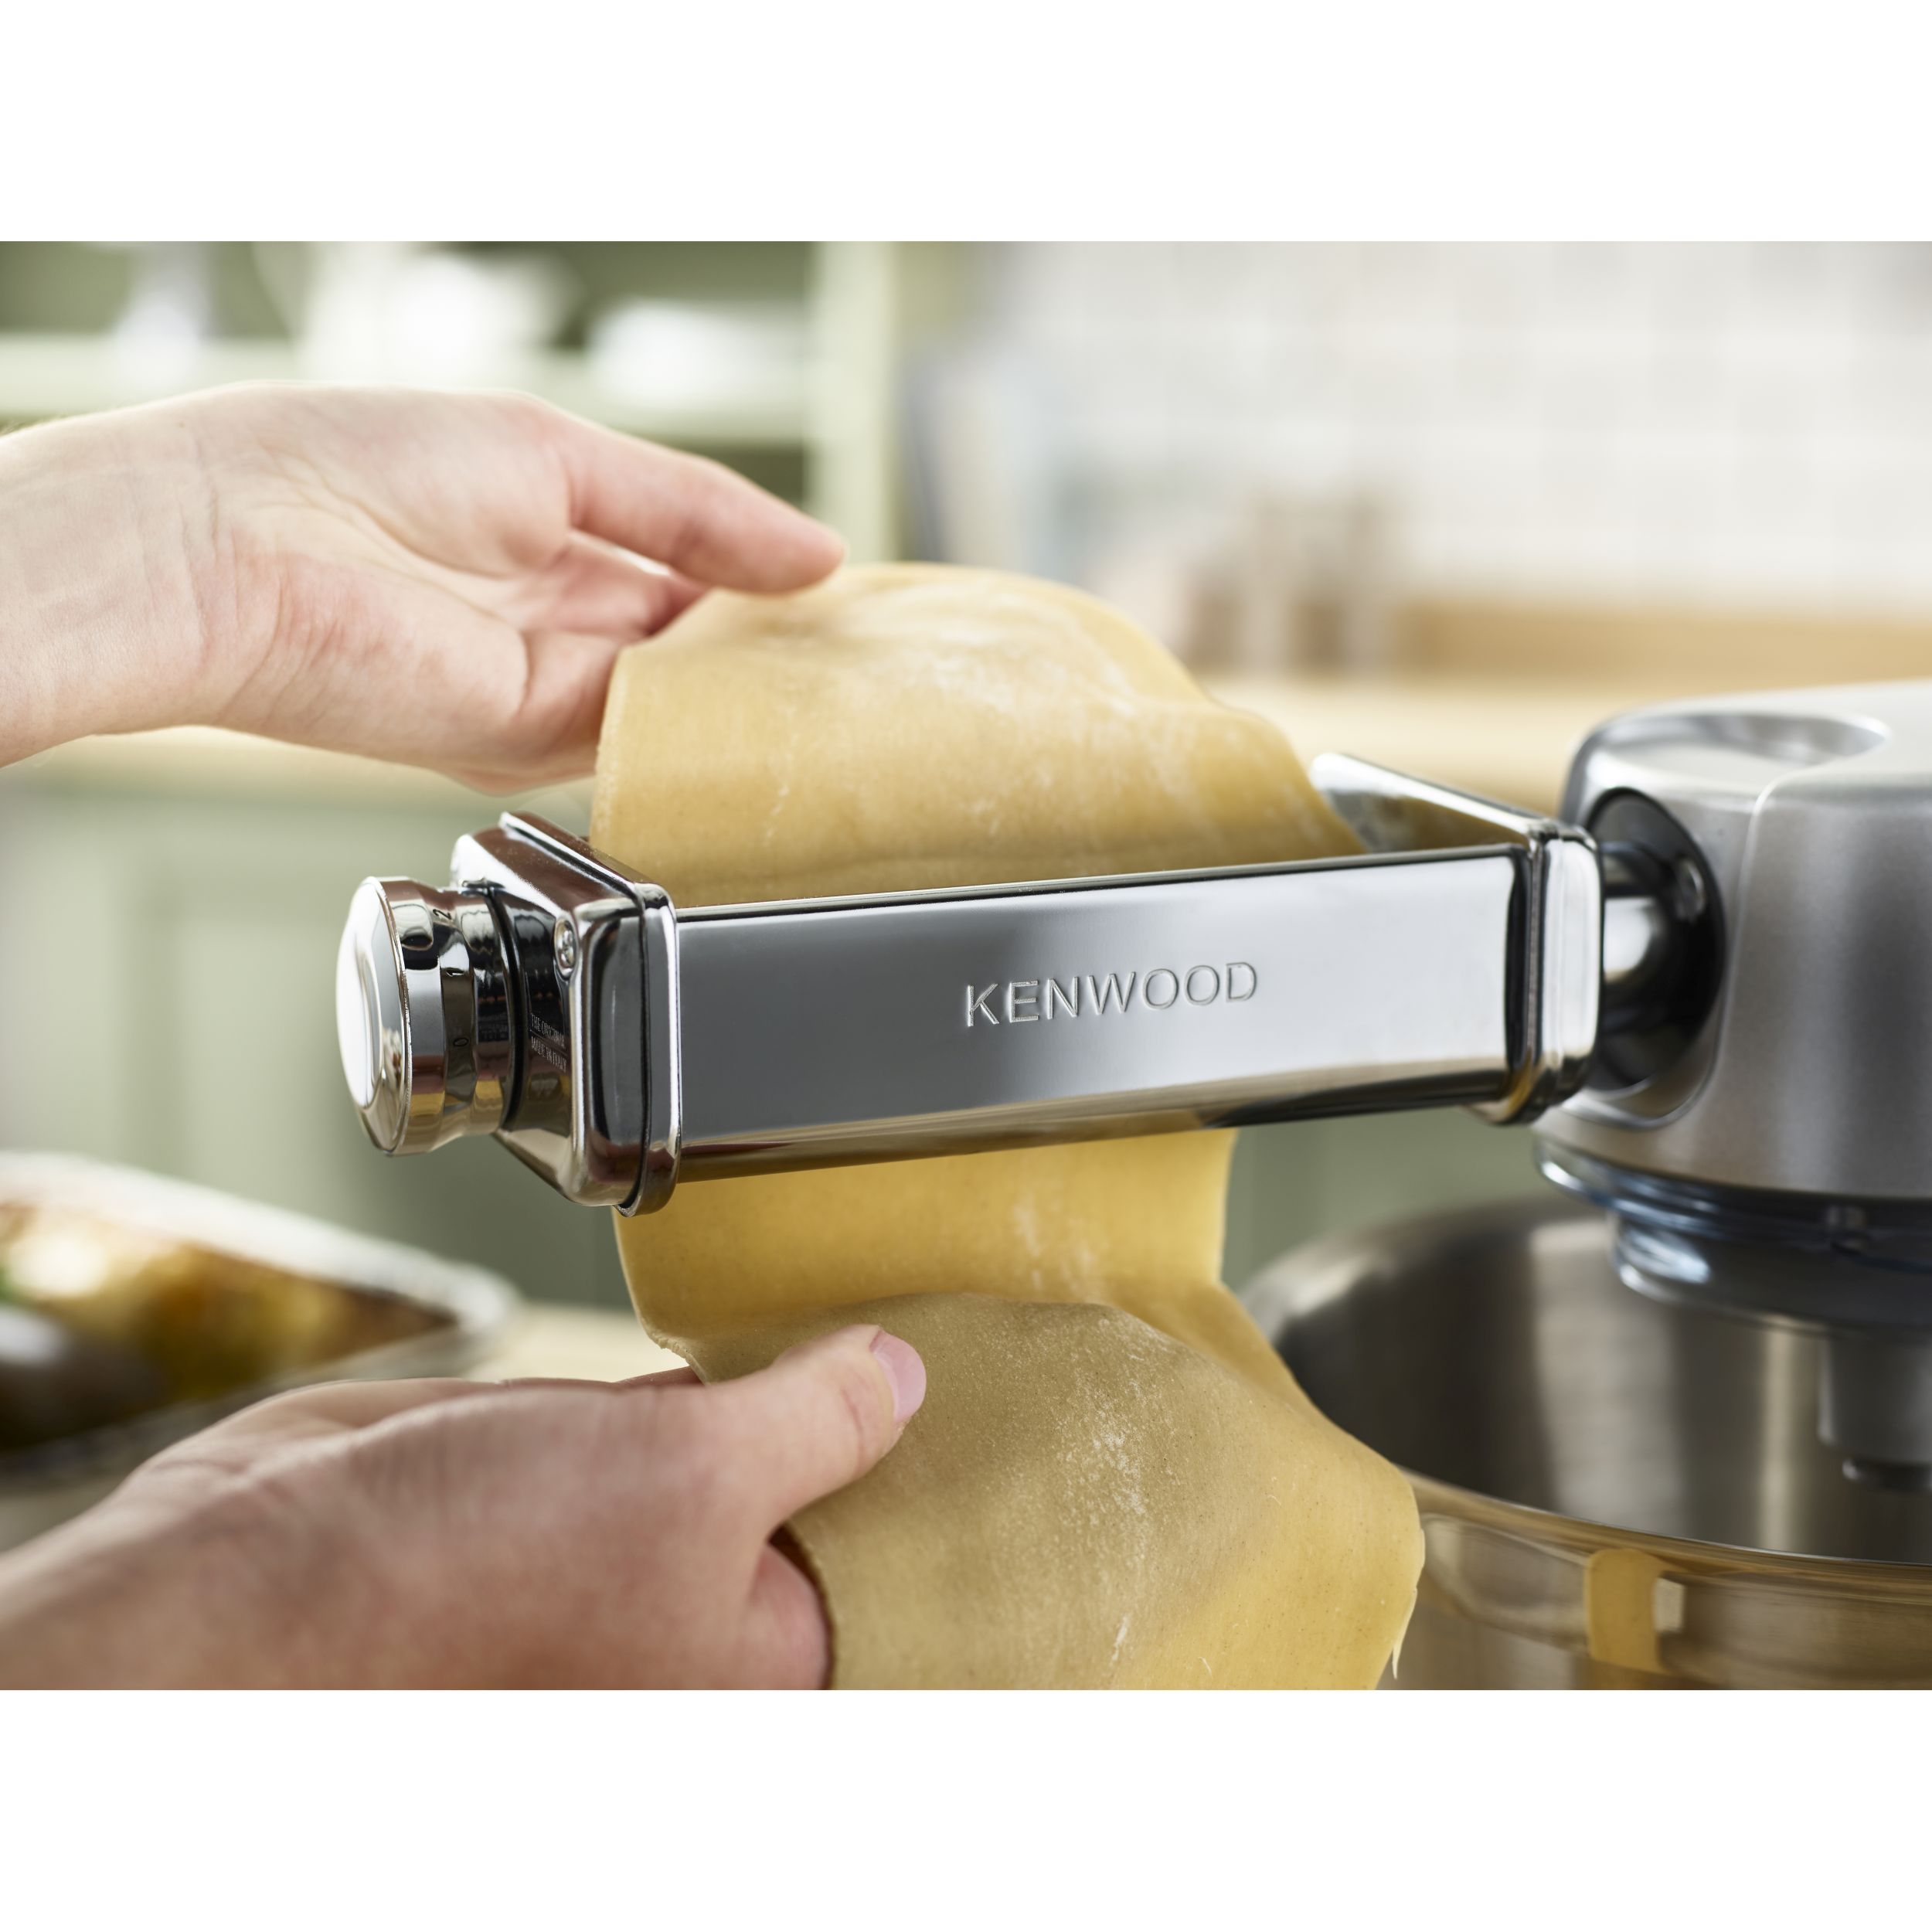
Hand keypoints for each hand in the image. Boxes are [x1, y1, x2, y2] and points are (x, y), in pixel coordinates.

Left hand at [0, 384, 843, 784]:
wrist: (237, 545)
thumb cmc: (352, 465)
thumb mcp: (558, 453)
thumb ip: (693, 508)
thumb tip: (815, 553)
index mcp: (549, 538)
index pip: (688, 574)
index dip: (767, 582)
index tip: (845, 594)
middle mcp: (549, 624)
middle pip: (694, 649)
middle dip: (775, 648)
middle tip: (868, 650)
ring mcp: (541, 690)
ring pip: (679, 702)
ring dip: (753, 691)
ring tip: (845, 675)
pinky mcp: (529, 743)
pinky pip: (642, 737)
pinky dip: (706, 724)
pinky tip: (773, 704)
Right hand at [0, 1325, 924, 1687]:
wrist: (260, 1569)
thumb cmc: (458, 1584)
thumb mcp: (691, 1477)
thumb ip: (816, 1420)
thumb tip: (903, 1378)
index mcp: (758, 1668)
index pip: (905, 1584)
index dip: (966, 1503)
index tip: (1038, 1422)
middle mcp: (705, 1620)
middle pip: (844, 1511)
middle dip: (898, 1427)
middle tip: (981, 1336)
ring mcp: (640, 1544)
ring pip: (766, 1454)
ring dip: (813, 1387)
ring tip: (904, 1311)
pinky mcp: (579, 1477)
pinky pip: (683, 1415)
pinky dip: (727, 1369)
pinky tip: (781, 1317)